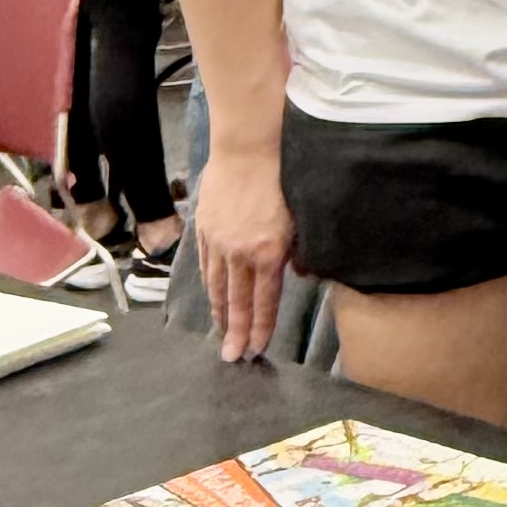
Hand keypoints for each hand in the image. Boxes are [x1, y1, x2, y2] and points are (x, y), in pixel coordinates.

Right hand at [194, 142, 293, 361]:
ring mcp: (218, 243)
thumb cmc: (281, 179)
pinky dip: (209, 286)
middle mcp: (240, 254)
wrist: (247, 148)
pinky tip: (212, 298)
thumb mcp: (300, 218)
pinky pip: (206, 266)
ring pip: (217, 287)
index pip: (265, 301)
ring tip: (223, 334)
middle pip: (237, 302)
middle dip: (236, 333)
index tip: (256, 349)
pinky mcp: (205, 230)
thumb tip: (299, 274)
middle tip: (232, 358)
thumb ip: (301, 251)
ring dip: (220, 314)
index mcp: (267, 253)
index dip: (261, 328)